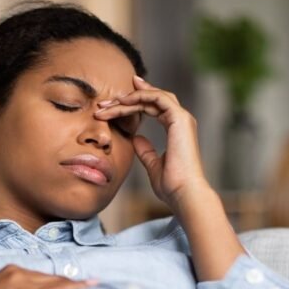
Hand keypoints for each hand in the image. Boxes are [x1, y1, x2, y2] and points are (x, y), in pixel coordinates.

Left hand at [94, 75, 210, 209]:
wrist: (184, 193)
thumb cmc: (172, 185)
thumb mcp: (153, 165)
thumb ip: (145, 151)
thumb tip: (135, 139)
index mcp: (176, 129)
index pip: (154, 107)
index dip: (134, 103)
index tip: (113, 104)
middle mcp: (181, 120)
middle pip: (152, 99)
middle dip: (127, 98)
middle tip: (104, 103)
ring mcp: (182, 118)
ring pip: (153, 96)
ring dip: (130, 97)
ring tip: (109, 103)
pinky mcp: (180, 119)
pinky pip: (158, 98)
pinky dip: (141, 96)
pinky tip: (123, 101)